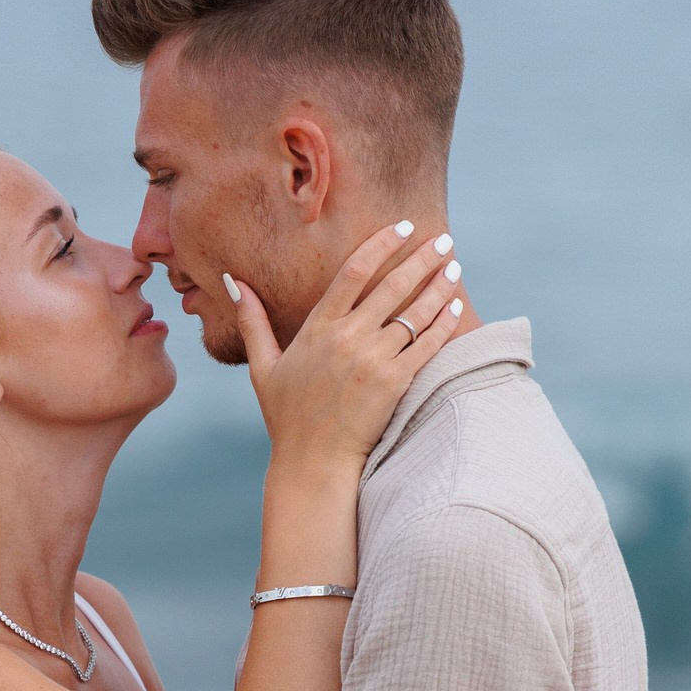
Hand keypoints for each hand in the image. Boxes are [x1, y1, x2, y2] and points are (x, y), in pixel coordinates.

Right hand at [227, 223, 467, 471]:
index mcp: (317, 328)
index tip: (402, 227)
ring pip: (414, 312)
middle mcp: (346, 338)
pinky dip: (444, 324)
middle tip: (443, 239)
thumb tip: (233, 281)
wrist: (312, 462)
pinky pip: (426, 345)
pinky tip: (456, 307)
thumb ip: (252, 321)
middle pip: (392, 285)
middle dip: (422, 258)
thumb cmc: (286, 416)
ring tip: (455, 267)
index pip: (354, 271)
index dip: (381, 244)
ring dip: (439, 285)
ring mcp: (372, 361)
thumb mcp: (263, 366)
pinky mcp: (393, 384)